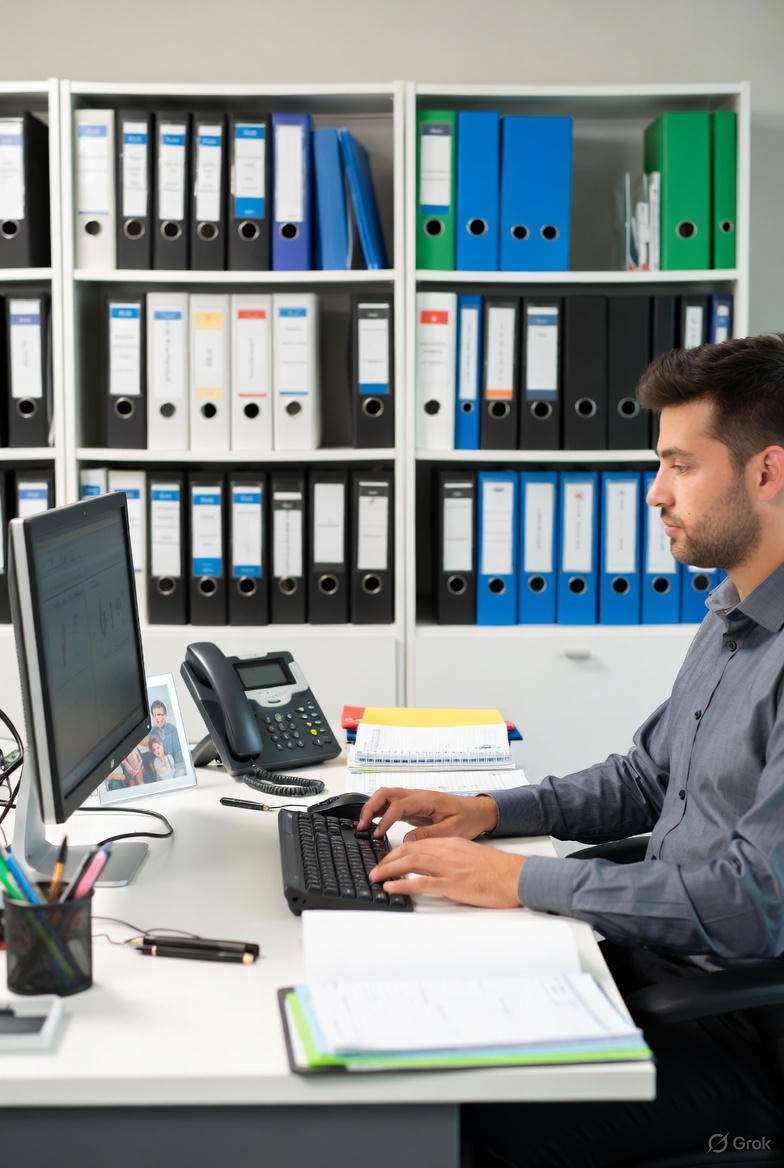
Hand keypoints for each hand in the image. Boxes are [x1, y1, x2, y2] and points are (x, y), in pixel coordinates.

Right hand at [356, 788, 497, 840]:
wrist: (477, 811)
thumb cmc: (467, 818)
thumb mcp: (453, 830)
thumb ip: (430, 835)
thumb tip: (408, 840)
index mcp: (427, 800)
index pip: (398, 805)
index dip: (386, 819)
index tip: (377, 834)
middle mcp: (417, 796)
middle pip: (386, 793)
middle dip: (370, 807)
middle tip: (362, 826)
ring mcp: (414, 800)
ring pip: (386, 796)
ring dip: (372, 808)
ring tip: (364, 826)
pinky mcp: (413, 807)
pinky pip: (391, 804)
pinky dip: (379, 812)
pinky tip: (374, 824)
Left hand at [368, 837, 524, 907]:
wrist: (516, 876)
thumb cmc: (498, 870)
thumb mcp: (471, 855)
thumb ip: (452, 857)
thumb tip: (435, 866)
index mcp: (451, 843)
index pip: (417, 843)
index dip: (398, 851)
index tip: (387, 859)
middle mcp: (447, 851)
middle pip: (409, 850)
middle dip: (388, 859)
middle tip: (375, 868)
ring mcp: (449, 867)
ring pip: (411, 862)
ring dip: (389, 869)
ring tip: (376, 877)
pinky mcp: (453, 884)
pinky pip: (422, 882)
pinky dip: (403, 884)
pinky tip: (391, 887)